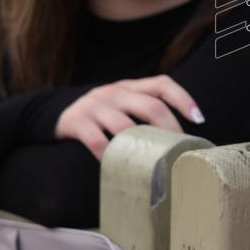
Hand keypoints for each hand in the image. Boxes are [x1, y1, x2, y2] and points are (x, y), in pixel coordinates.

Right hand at [55, 74, 204, 159]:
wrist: (50, 113)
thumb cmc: (97, 114)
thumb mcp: (120, 104)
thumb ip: (142, 110)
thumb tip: (177, 137)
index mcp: (129, 86)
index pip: (162, 84)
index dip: (183, 98)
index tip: (199, 118)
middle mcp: (114, 92)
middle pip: (150, 106)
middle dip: (169, 128)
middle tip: (179, 149)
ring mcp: (94, 106)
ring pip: (124, 124)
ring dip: (142, 144)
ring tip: (155, 161)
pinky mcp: (76, 122)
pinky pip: (96, 140)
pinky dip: (109, 154)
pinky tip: (118, 166)